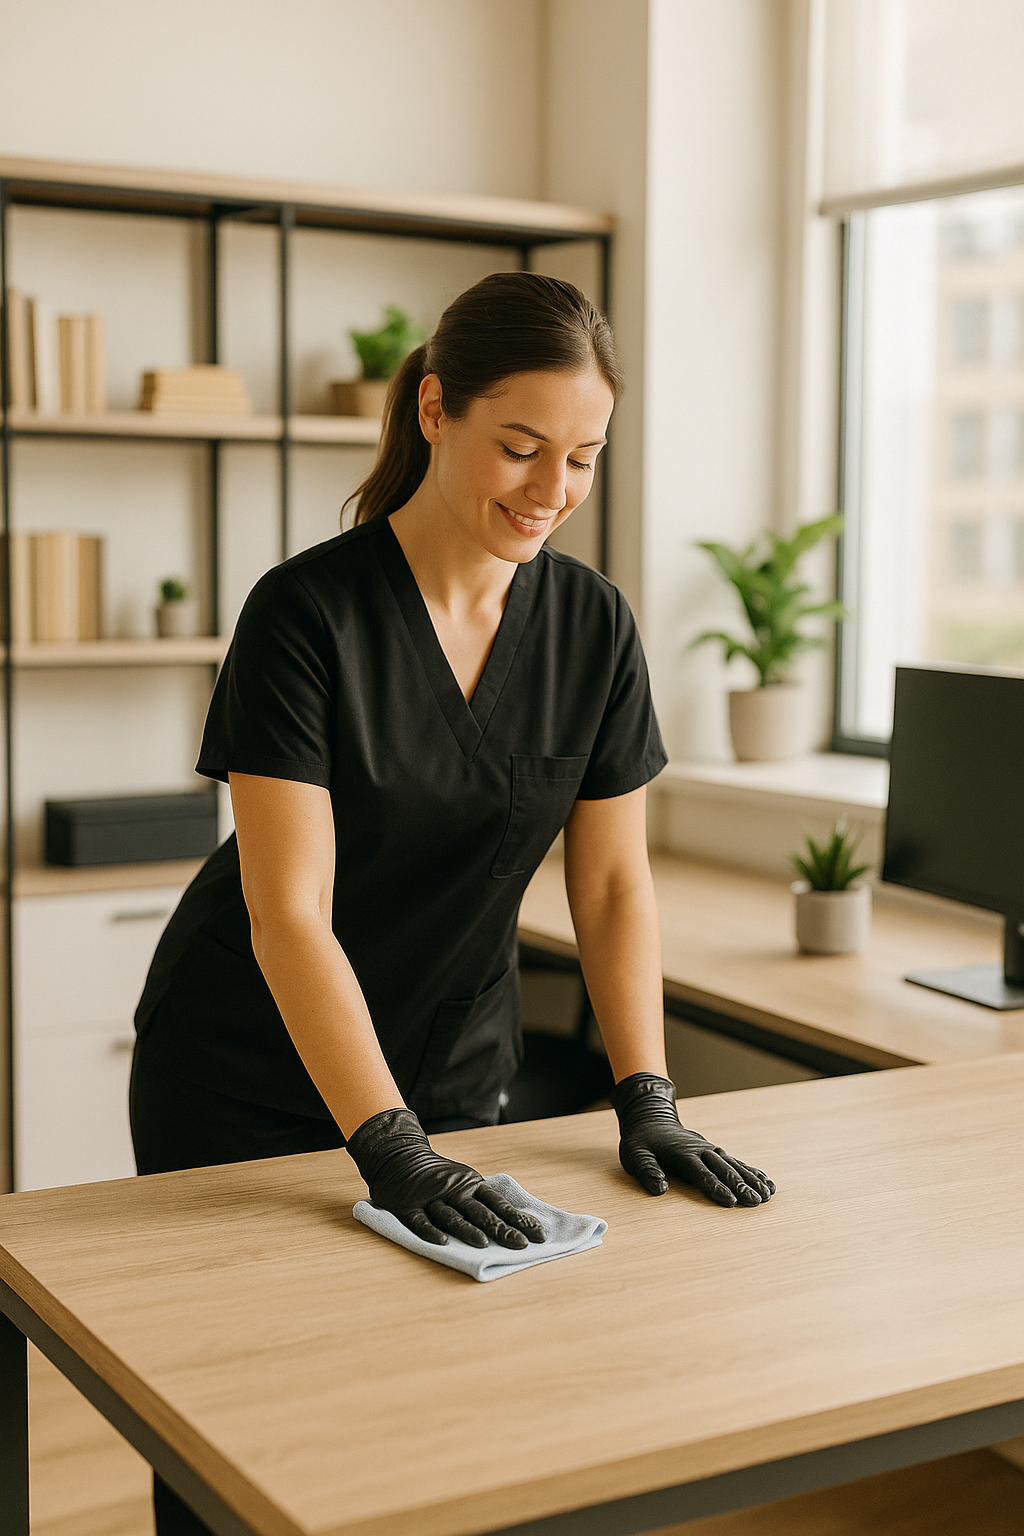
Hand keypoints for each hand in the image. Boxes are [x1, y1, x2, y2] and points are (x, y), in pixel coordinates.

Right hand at [346, 1107, 545, 1248]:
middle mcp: (454, 1190)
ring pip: (451, 1216)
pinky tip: (441, 1243)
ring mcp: (431, 1198)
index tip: (538, 1235)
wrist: (400, 1156)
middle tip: (520, 1245)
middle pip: (480, 1212)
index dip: (518, 1219)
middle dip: (501, 1229)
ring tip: (483, 1244)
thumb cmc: (440, 1177)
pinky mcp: (409, 1207)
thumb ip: (485, 1202)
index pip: (499, 1204)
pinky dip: (430, 1231)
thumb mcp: (465, 1182)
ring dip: (467, 1230)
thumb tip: (518, 1224)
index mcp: (471, 1184)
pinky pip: (420, 1221)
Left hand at [610, 1073, 775, 1207]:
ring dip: (751, 1179)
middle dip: (740, 1185)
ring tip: (767, 1195)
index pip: (701, 1173)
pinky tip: (767, 1183)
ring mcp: (710, 1150)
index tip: (731, 1201)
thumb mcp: (635, 1154)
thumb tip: (659, 1190)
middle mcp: (700, 1150)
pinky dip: (752, 1171)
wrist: (651, 1119)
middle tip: (756, 1201)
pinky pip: (737, 1162)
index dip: (716, 1187)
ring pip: (734, 1165)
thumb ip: (647, 1170)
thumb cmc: (642, 1142)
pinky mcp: (715, 1152)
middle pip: (723, 1169)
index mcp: (682, 1153)